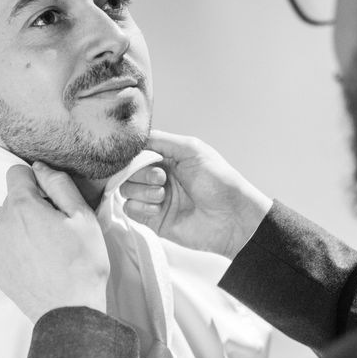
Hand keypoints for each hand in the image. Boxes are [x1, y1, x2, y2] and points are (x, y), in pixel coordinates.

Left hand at [0, 162, 109, 321]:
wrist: (70, 311)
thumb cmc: (82, 262)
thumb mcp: (83, 216)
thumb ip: (59, 184)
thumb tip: (40, 167)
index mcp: (22, 207)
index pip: (16, 172)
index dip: (37, 180)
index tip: (52, 198)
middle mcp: (1, 225)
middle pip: (12, 199)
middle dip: (31, 205)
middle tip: (56, 227)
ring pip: (5, 223)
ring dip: (20, 226)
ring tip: (46, 246)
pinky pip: (3, 247)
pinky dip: (16, 248)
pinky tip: (38, 262)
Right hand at [121, 130, 272, 258]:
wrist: (230, 217)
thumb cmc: (218, 181)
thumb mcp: (191, 149)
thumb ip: (161, 140)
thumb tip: (134, 138)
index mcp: (167, 158)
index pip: (136, 152)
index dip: (133, 154)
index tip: (141, 156)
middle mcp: (158, 177)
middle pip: (127, 171)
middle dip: (141, 173)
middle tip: (162, 178)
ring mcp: (154, 198)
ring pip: (126, 190)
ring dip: (142, 190)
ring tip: (163, 195)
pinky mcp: (152, 219)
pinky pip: (130, 209)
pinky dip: (140, 207)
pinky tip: (159, 208)